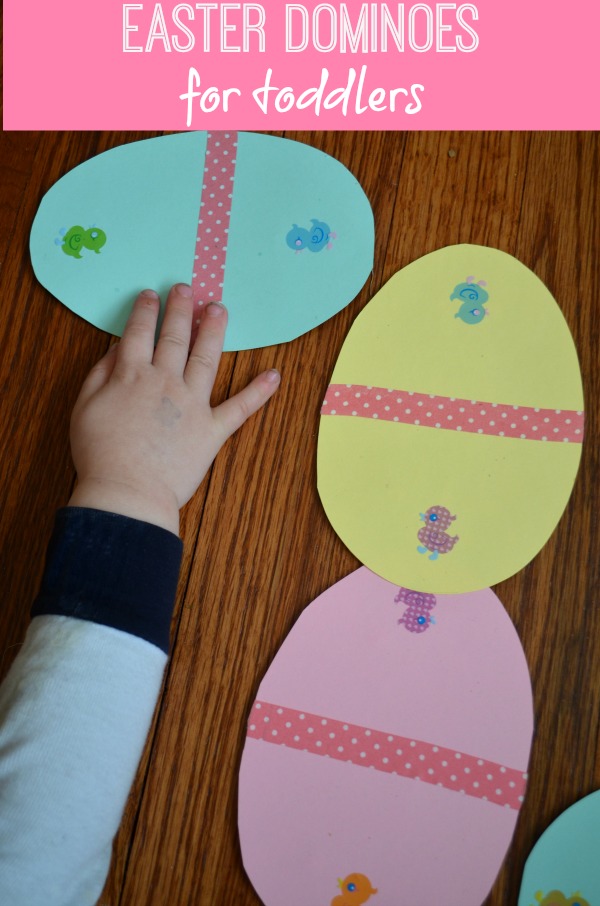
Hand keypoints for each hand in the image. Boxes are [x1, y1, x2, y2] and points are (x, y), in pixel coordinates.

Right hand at [68, 284, 280, 533]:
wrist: (127, 492)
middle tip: (186, 288)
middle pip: (175, 337)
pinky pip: (240, 408)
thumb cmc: (100, 454)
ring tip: (219, 309)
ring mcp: (193, 404)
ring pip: (206, 359)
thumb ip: (100, 374)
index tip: (151, 295)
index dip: (145, 312)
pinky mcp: (212, 430)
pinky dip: (259, 392)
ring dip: (214, 331)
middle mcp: (165, 381)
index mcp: (131, 375)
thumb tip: (116, 349)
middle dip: (180, 309)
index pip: (139, 333)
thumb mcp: (84, 407)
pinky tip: (274, 375)